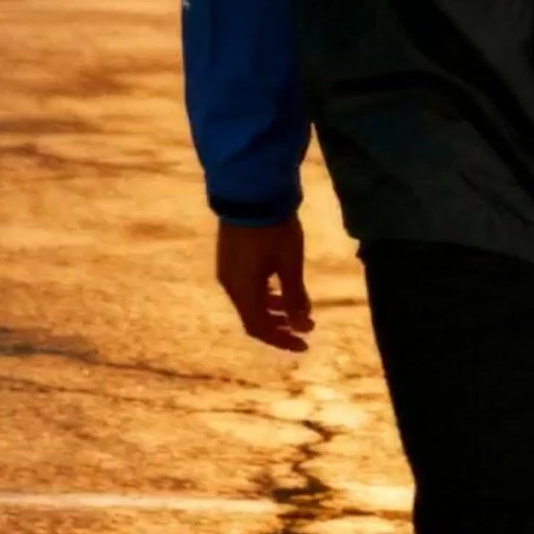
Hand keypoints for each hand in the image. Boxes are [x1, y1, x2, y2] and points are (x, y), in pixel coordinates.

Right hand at [215, 216, 313, 352]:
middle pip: (253, 317)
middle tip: (307, 326)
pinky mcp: (230, 256)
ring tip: (299, 307)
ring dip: (274, 309)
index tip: (305, 343)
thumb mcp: (290, 263)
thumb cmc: (273, 229)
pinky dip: (266, 293)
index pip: (259, 328)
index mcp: (242, 289)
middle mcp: (230, 284)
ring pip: (250, 301)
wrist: (251, 190)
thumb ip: (294, 296)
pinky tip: (282, 287)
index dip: (282, 340)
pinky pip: (247, 286)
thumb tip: (300, 324)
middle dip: (281, 325)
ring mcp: (227, 269)